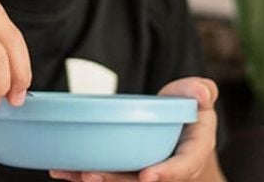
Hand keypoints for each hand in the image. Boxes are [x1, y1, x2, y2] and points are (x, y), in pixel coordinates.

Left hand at [50, 77, 223, 181]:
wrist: (179, 125)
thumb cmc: (187, 107)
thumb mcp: (198, 96)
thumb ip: (200, 91)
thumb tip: (201, 93)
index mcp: (192, 153)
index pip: (182, 166)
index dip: (167, 173)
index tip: (148, 176)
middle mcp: (168, 170)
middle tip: (91, 175)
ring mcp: (145, 173)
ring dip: (95, 180)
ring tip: (69, 172)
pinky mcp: (126, 171)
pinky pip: (107, 175)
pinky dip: (83, 174)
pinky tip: (62, 169)